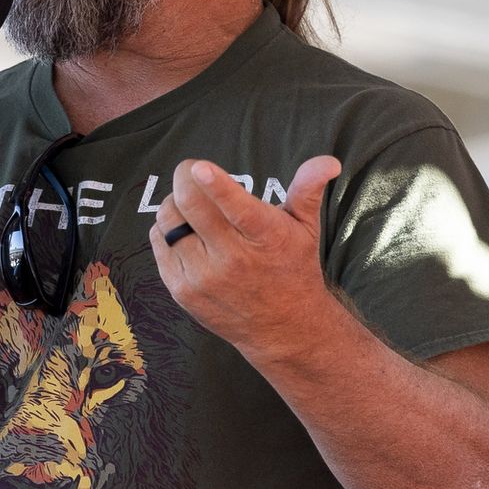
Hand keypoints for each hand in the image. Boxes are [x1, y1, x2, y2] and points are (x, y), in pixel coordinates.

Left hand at [148, 155, 341, 353]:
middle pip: (190, 207)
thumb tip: (329, 161)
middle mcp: (233, 259)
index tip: (200, 167)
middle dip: (184, 179)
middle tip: (192, 172)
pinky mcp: (182, 290)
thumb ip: (309, 189)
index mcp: (265, 237)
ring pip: (168, 220)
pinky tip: (185, 232)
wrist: (283, 327)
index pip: (237, 209)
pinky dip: (166, 228)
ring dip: (175, 203)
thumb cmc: (293, 267)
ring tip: (191, 206)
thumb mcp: (306, 228)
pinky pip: (159, 242)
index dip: (215, 185)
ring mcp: (204, 277)